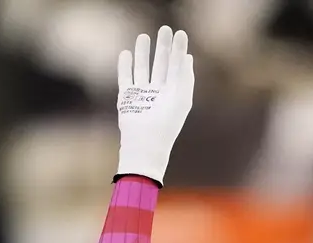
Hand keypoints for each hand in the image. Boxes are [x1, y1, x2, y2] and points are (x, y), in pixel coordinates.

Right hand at [115, 26, 194, 186]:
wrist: (146, 143)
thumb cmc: (166, 124)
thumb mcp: (182, 99)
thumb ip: (185, 77)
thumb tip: (187, 57)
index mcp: (174, 94)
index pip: (177, 68)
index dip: (179, 50)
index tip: (180, 33)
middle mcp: (159, 94)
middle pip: (162, 65)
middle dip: (163, 47)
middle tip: (165, 29)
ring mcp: (142, 95)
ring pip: (143, 69)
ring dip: (144, 53)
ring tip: (145, 36)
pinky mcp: (126, 98)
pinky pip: (125, 78)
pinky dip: (125, 65)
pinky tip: (126, 53)